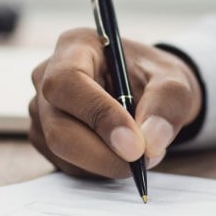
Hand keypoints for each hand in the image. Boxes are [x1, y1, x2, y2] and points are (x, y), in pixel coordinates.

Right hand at [28, 28, 201, 177]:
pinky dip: (98, 169)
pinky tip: (117, 153)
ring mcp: (40, 109)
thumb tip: (150, 142)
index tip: (135, 145)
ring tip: (138, 150)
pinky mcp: (43, 137)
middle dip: (103, 154)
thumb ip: (167, 104)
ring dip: (105, 162)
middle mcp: (46, 76)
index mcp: (74, 47)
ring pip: (62, 152)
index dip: (99, 115)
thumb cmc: (153, 78)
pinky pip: (66, 165)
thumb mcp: (174, 81)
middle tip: (143, 161)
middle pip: (58, 127)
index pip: (68, 82)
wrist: (144, 91)